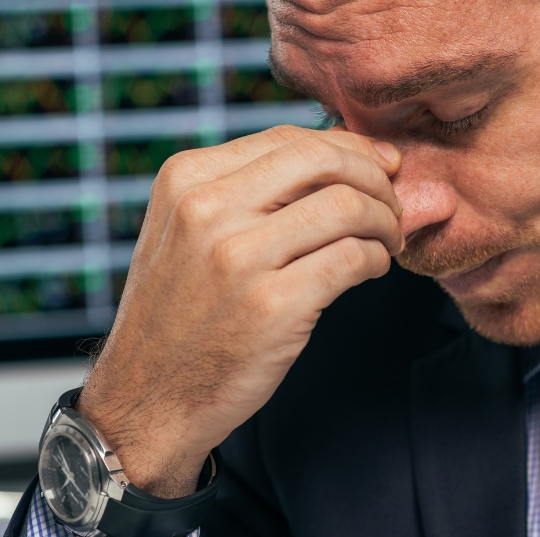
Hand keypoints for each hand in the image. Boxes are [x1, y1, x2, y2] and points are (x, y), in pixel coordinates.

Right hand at [77, 126, 403, 497]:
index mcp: (186, 179)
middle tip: (391, 205)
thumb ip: (251, 188)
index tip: (379, 168)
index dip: (348, 148)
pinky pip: (354, 258)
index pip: (290, 139)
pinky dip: (377, 258)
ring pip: (348, 206)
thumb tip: (349, 149)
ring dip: (384, 221)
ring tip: (386, 241)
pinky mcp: (272, 307)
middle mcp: (207, 210)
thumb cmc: (184, 313)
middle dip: (374, 178)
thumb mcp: (188, 231)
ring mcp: (238, 259)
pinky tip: (372, 269)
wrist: (147, 400)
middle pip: (325, 161)